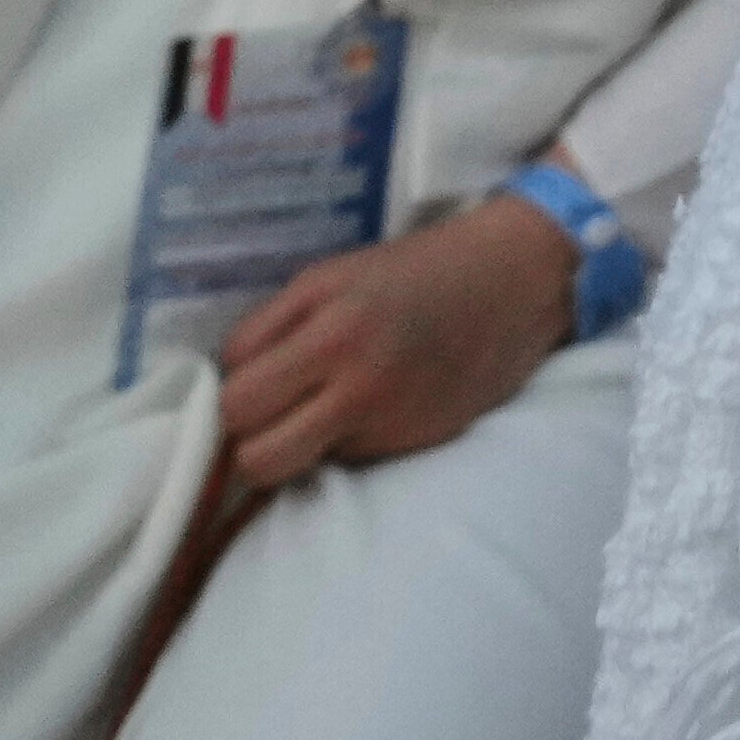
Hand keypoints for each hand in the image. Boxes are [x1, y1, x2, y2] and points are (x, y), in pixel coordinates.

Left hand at [212, 192, 577, 491]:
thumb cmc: (415, 269)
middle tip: (274, 411)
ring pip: (299, 470)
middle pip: (256, 457)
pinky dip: (347, 443)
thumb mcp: (329, 278)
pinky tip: (373, 406)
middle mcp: (360, 386)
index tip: (253, 380)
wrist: (518, 279)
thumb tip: (222, 389)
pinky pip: (348, 463)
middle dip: (253, 439)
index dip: (234, 392)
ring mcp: (392, 423)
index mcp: (331, 332)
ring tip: (321, 410)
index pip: (235, 399)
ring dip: (299, 447)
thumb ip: (269, 331)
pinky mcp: (417, 446)